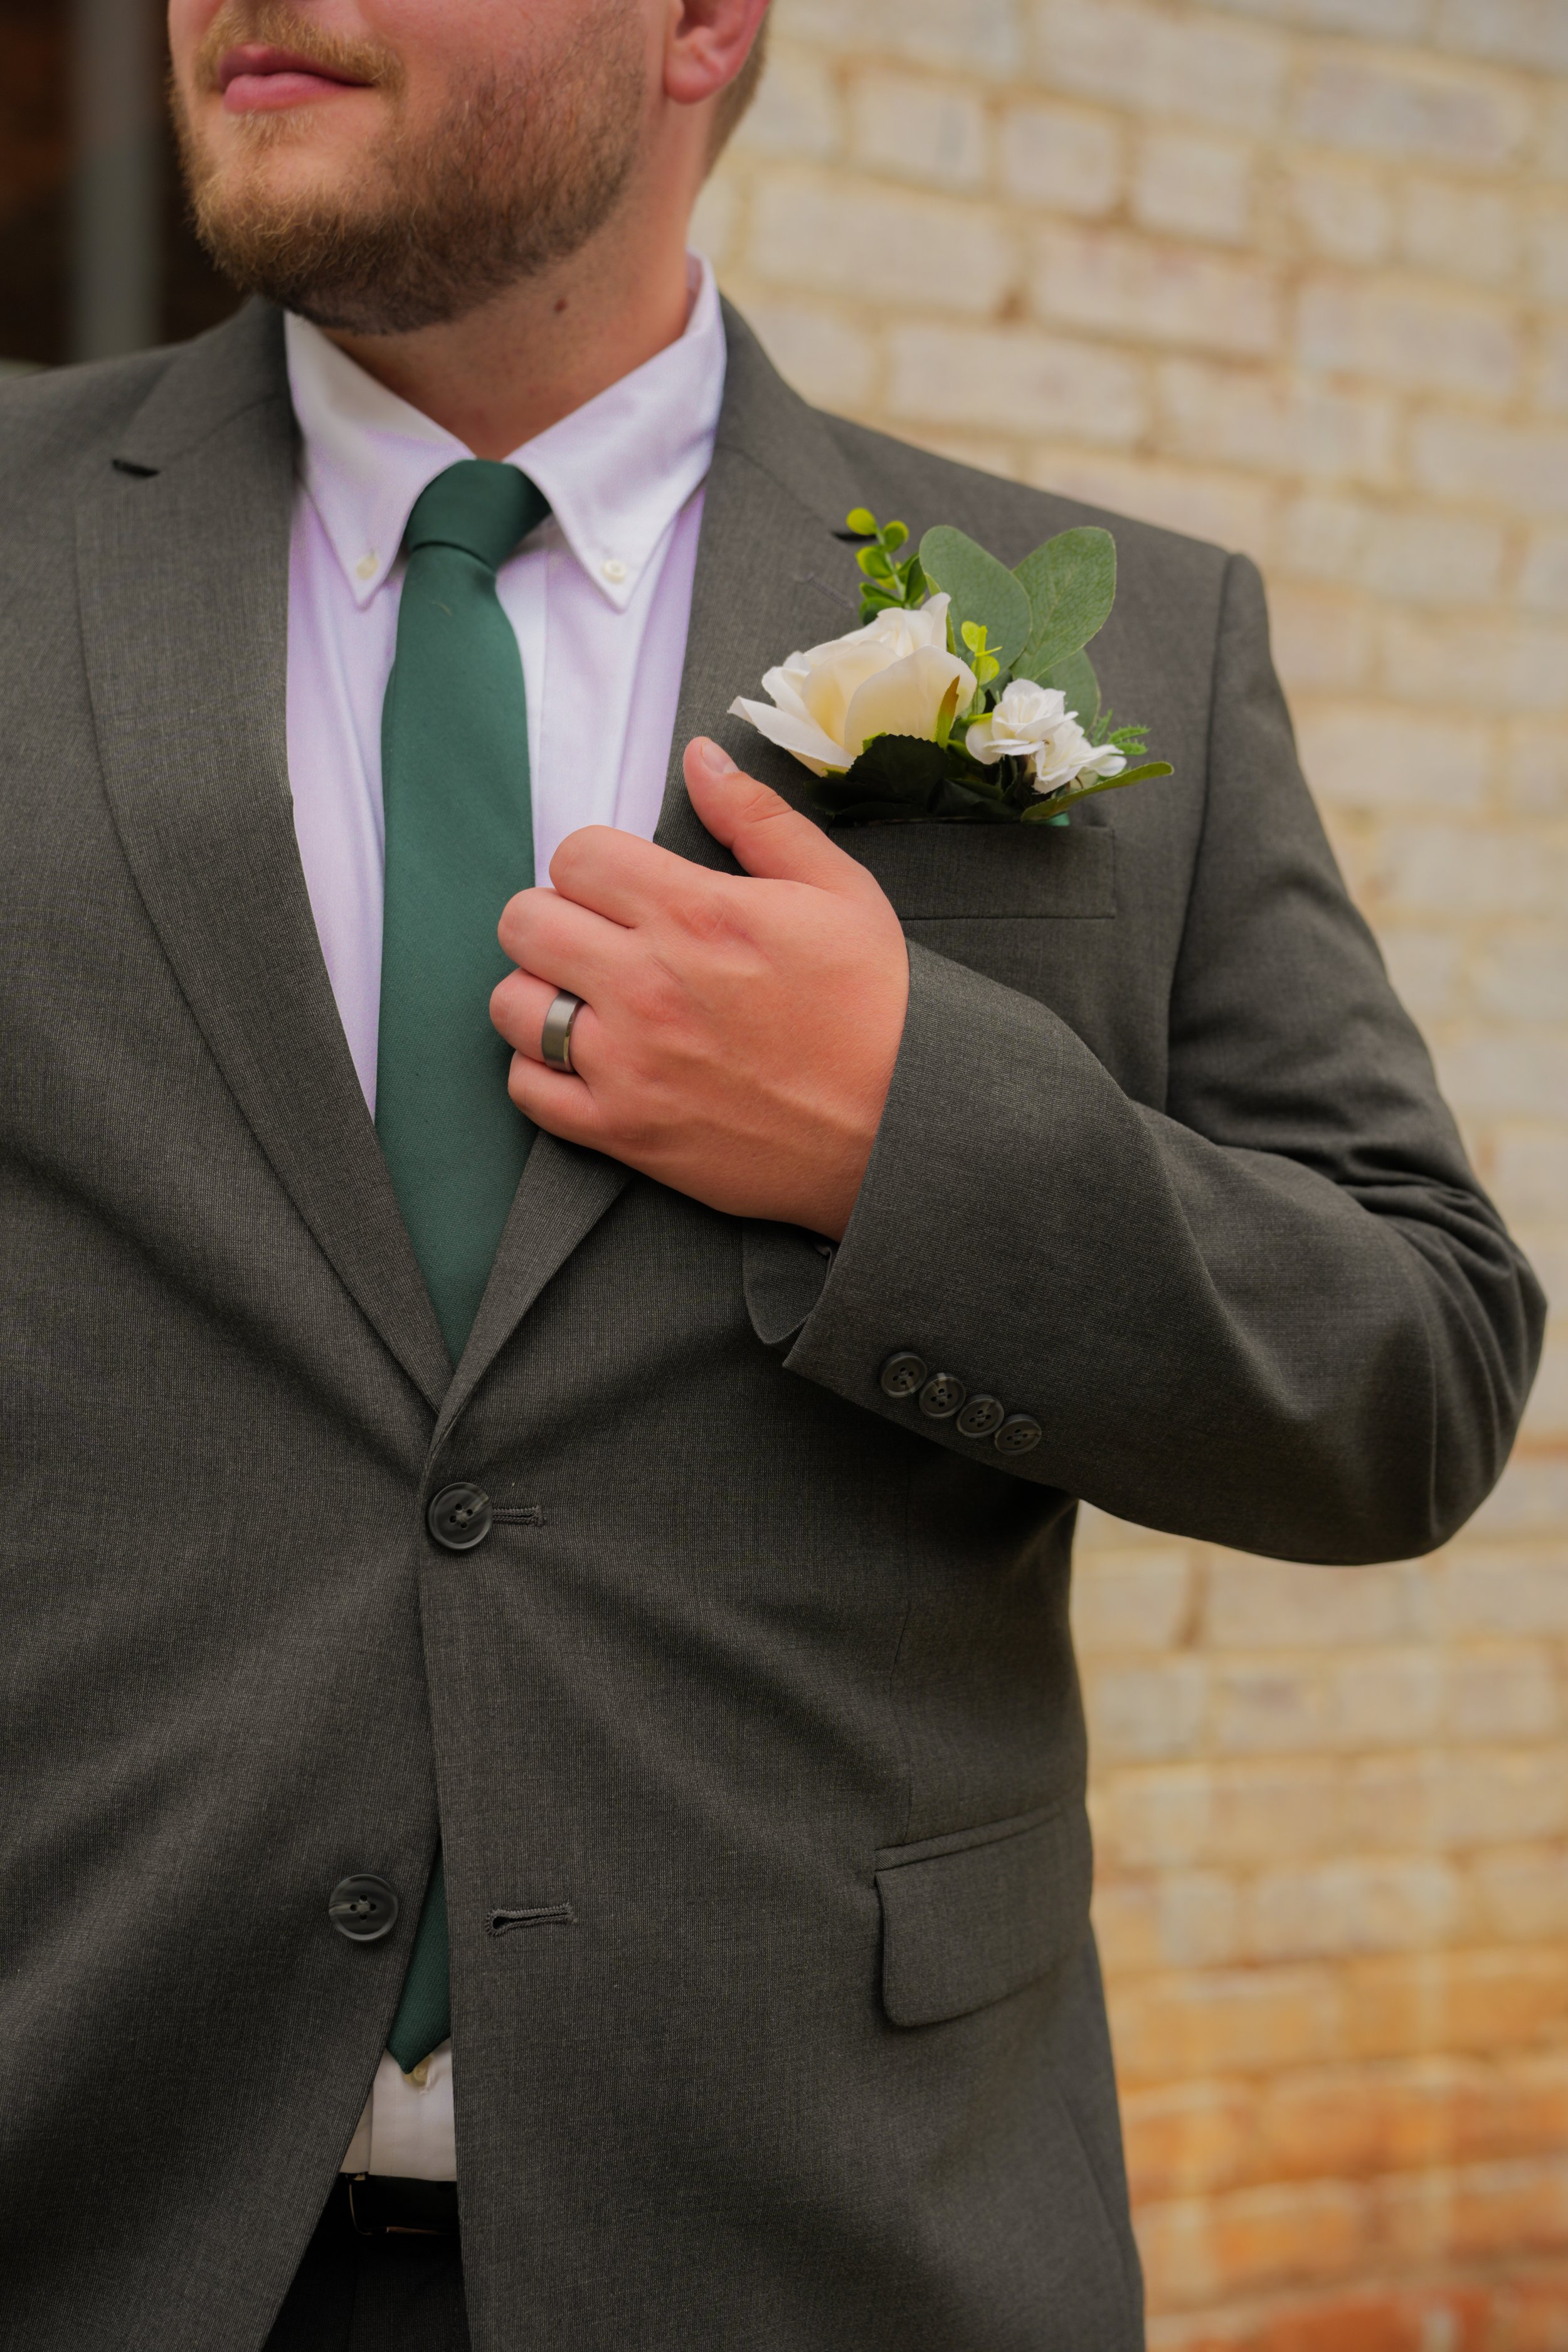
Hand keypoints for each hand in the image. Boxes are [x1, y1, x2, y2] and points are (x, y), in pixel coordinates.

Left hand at [489, 738, 909, 1239]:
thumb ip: (758, 818)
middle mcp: (647, 983)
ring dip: (541, 994)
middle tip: (597, 940)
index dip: (597, 866)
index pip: (576, 856)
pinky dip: (542, 1072)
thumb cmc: (878, 1007)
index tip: (625, 890)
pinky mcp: (625, 1131)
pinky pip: (528, 1090)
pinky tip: (584, 1061)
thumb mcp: (838, 890)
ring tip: (586, 1001)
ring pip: (512, 1005)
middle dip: (555, 918)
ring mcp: (629, 1062)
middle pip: (525, 921)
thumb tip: (699, 757)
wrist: (906, 1126)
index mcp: (696, 912)